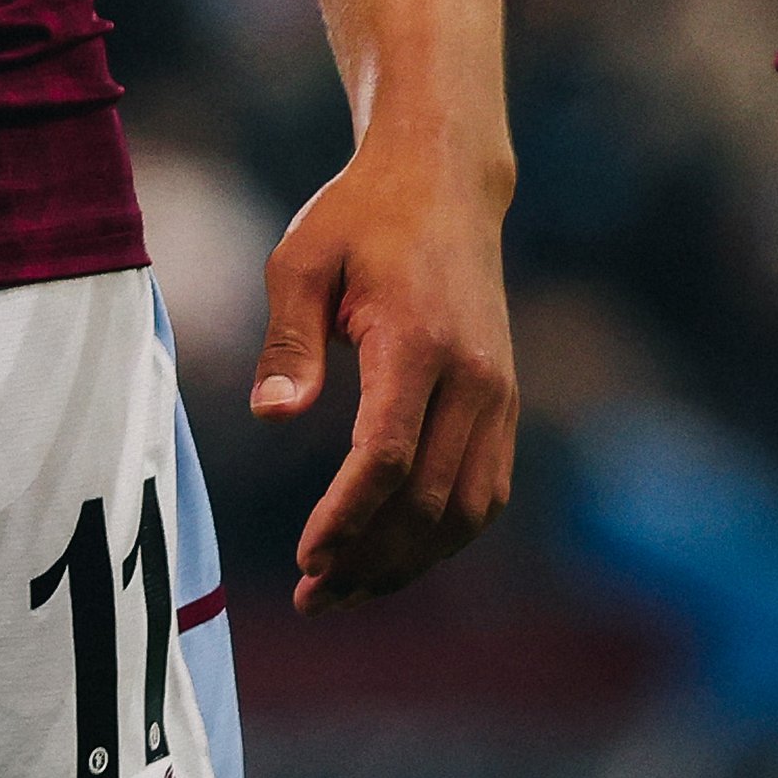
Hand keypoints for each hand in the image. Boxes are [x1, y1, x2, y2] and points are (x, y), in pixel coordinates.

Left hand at [251, 131, 517, 613]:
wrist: (444, 181)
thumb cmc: (360, 217)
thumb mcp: (301, 258)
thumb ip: (287, 340)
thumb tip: (273, 417)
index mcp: (419, 337)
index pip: (388, 455)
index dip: (347, 518)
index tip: (306, 558)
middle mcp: (473, 374)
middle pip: (430, 498)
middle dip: (371, 559)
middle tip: (311, 596)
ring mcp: (498, 391)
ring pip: (467, 509)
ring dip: (410, 561)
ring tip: (347, 590)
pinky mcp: (504, 401)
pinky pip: (486, 491)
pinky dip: (444, 535)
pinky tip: (394, 553)